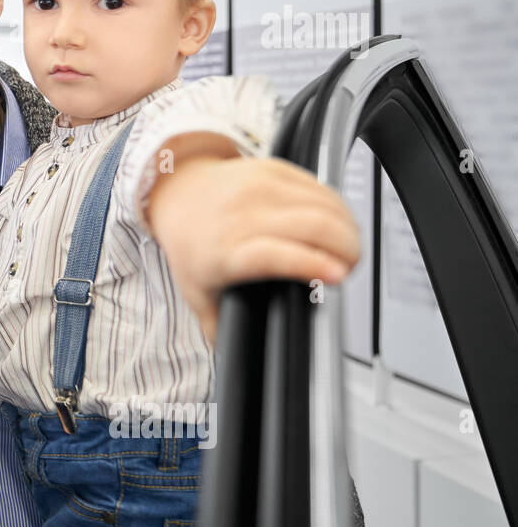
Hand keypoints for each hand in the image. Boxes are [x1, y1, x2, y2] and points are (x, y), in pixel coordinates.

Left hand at [145, 132, 360, 345]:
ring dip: (347, 228)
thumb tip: (234, 357)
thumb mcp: (197, 293)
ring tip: (348, 249)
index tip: (337, 276)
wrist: (178, 193)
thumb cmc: (190, 244)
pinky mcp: (273, 169)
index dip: (311, 263)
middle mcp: (243, 216)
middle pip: (312, 226)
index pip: (275, 254)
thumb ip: (219, 328)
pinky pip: (319, 186)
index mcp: (226, 251)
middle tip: (349, 268)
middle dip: (345, 249)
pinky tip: (338, 224)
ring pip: (323, 204)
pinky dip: (338, 207)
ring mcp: (259, 188)